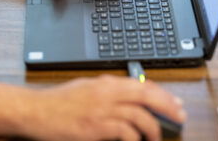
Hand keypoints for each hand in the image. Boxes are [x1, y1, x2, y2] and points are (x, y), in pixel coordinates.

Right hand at [0, 75, 185, 140]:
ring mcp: (102, 110)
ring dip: (153, 128)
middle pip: (147, 96)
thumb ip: (107, 87)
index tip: (175, 102)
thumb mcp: (86, 87)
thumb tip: (127, 88)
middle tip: (180, 115)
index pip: (142, 84)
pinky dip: (134, 138)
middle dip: (168, 105)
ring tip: (156, 138)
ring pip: (139, 115)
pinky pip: (125, 132)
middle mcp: (107, 93)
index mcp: (106, 83)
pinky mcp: (96, 127)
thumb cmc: (60, 101)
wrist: (37, 111)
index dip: (162, 93)